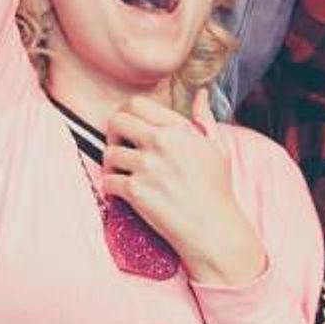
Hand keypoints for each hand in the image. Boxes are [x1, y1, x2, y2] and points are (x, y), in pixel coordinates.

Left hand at [101, 92, 264, 286]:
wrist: (214, 229)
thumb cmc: (217, 189)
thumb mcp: (217, 148)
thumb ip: (204, 118)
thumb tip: (201, 94)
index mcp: (179, 129)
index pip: (136, 103)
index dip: (126, 115)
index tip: (128, 130)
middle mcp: (162, 142)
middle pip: (116, 121)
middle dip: (112, 134)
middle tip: (120, 149)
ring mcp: (148, 166)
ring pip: (108, 152)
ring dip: (111, 165)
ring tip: (121, 174)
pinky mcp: (136, 190)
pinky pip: (107, 180)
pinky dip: (110, 187)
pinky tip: (121, 193)